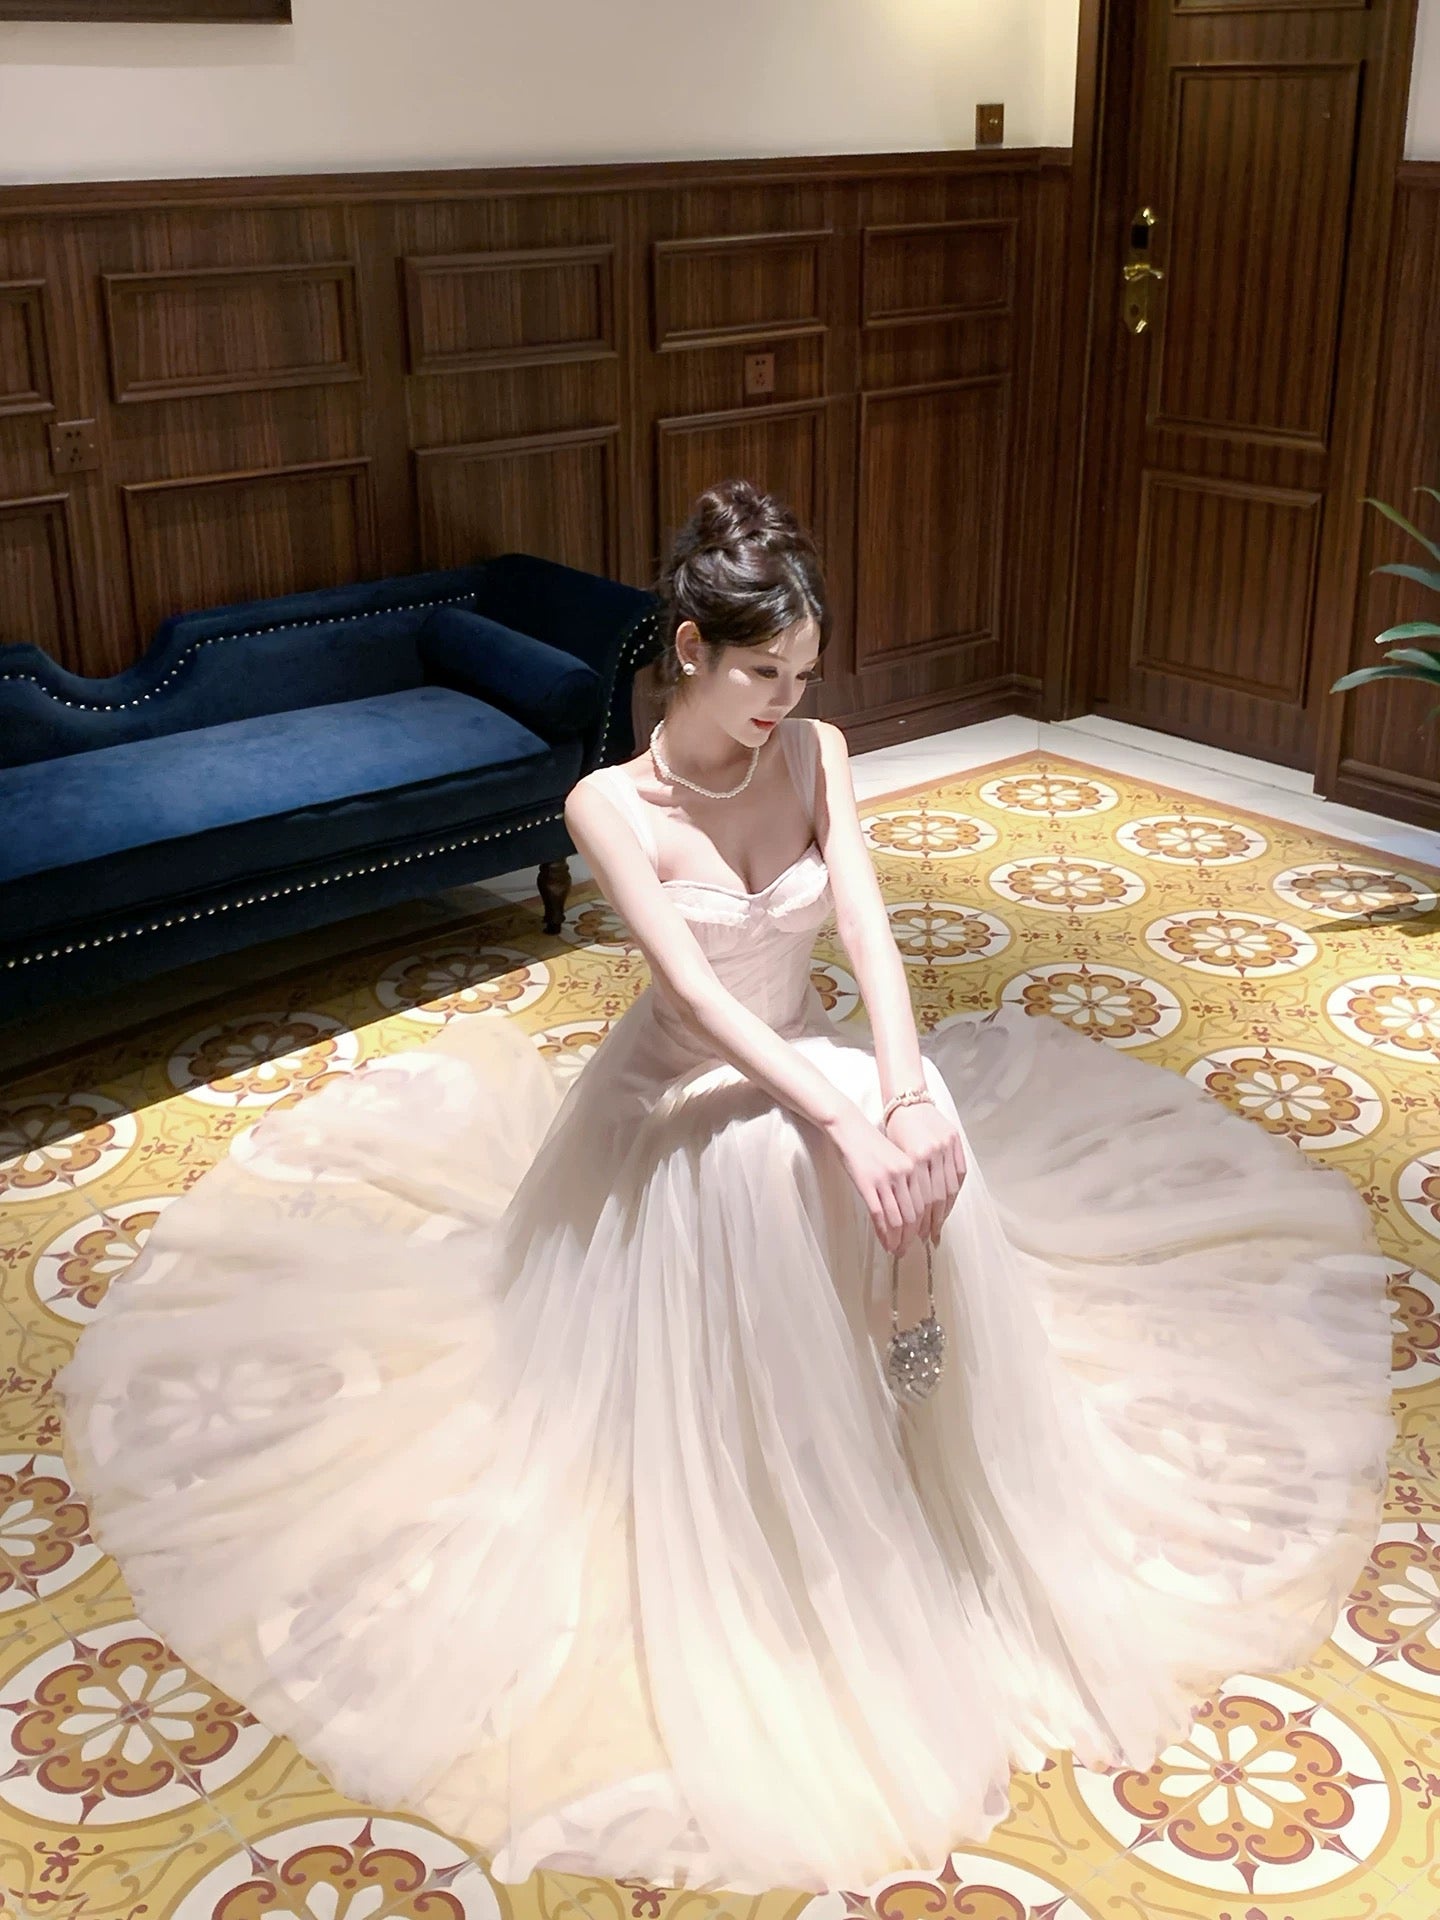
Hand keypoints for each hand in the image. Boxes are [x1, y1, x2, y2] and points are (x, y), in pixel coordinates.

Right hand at [832, 1099, 967, 1258]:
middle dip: (911, 1237)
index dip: (923, 1225)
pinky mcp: (867, 1184)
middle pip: (914, 1214)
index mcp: (914, 1166)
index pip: (925, 1204)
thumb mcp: (894, 1158)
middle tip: (906, 1250)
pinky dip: (884, 1234)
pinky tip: (884, 1242)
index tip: (919, 1238)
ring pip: (898, 1218)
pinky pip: (880, 1216)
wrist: (847, 1127)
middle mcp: (904, 1173)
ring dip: (898, 1239)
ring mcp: (886, 1179)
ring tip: (896, 1250)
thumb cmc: (869, 1143)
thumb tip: (909, 1211)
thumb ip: (905, 1180)